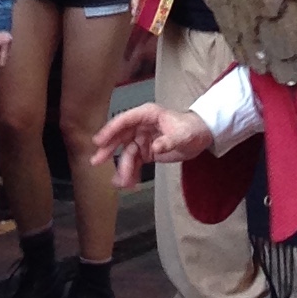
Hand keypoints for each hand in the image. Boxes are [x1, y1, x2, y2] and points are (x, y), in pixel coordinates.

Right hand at [89, 102, 209, 179]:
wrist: (201, 137)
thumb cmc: (191, 129)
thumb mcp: (182, 135)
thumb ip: (168, 141)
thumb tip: (155, 148)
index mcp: (147, 115)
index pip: (125, 120)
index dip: (110, 130)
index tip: (98, 142)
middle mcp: (141, 126)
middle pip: (120, 137)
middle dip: (108, 149)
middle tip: (95, 161)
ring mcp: (142, 139)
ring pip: (127, 153)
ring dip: (122, 167)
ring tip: (120, 183)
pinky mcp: (146, 152)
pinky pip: (134, 162)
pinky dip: (130, 172)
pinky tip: (128, 183)